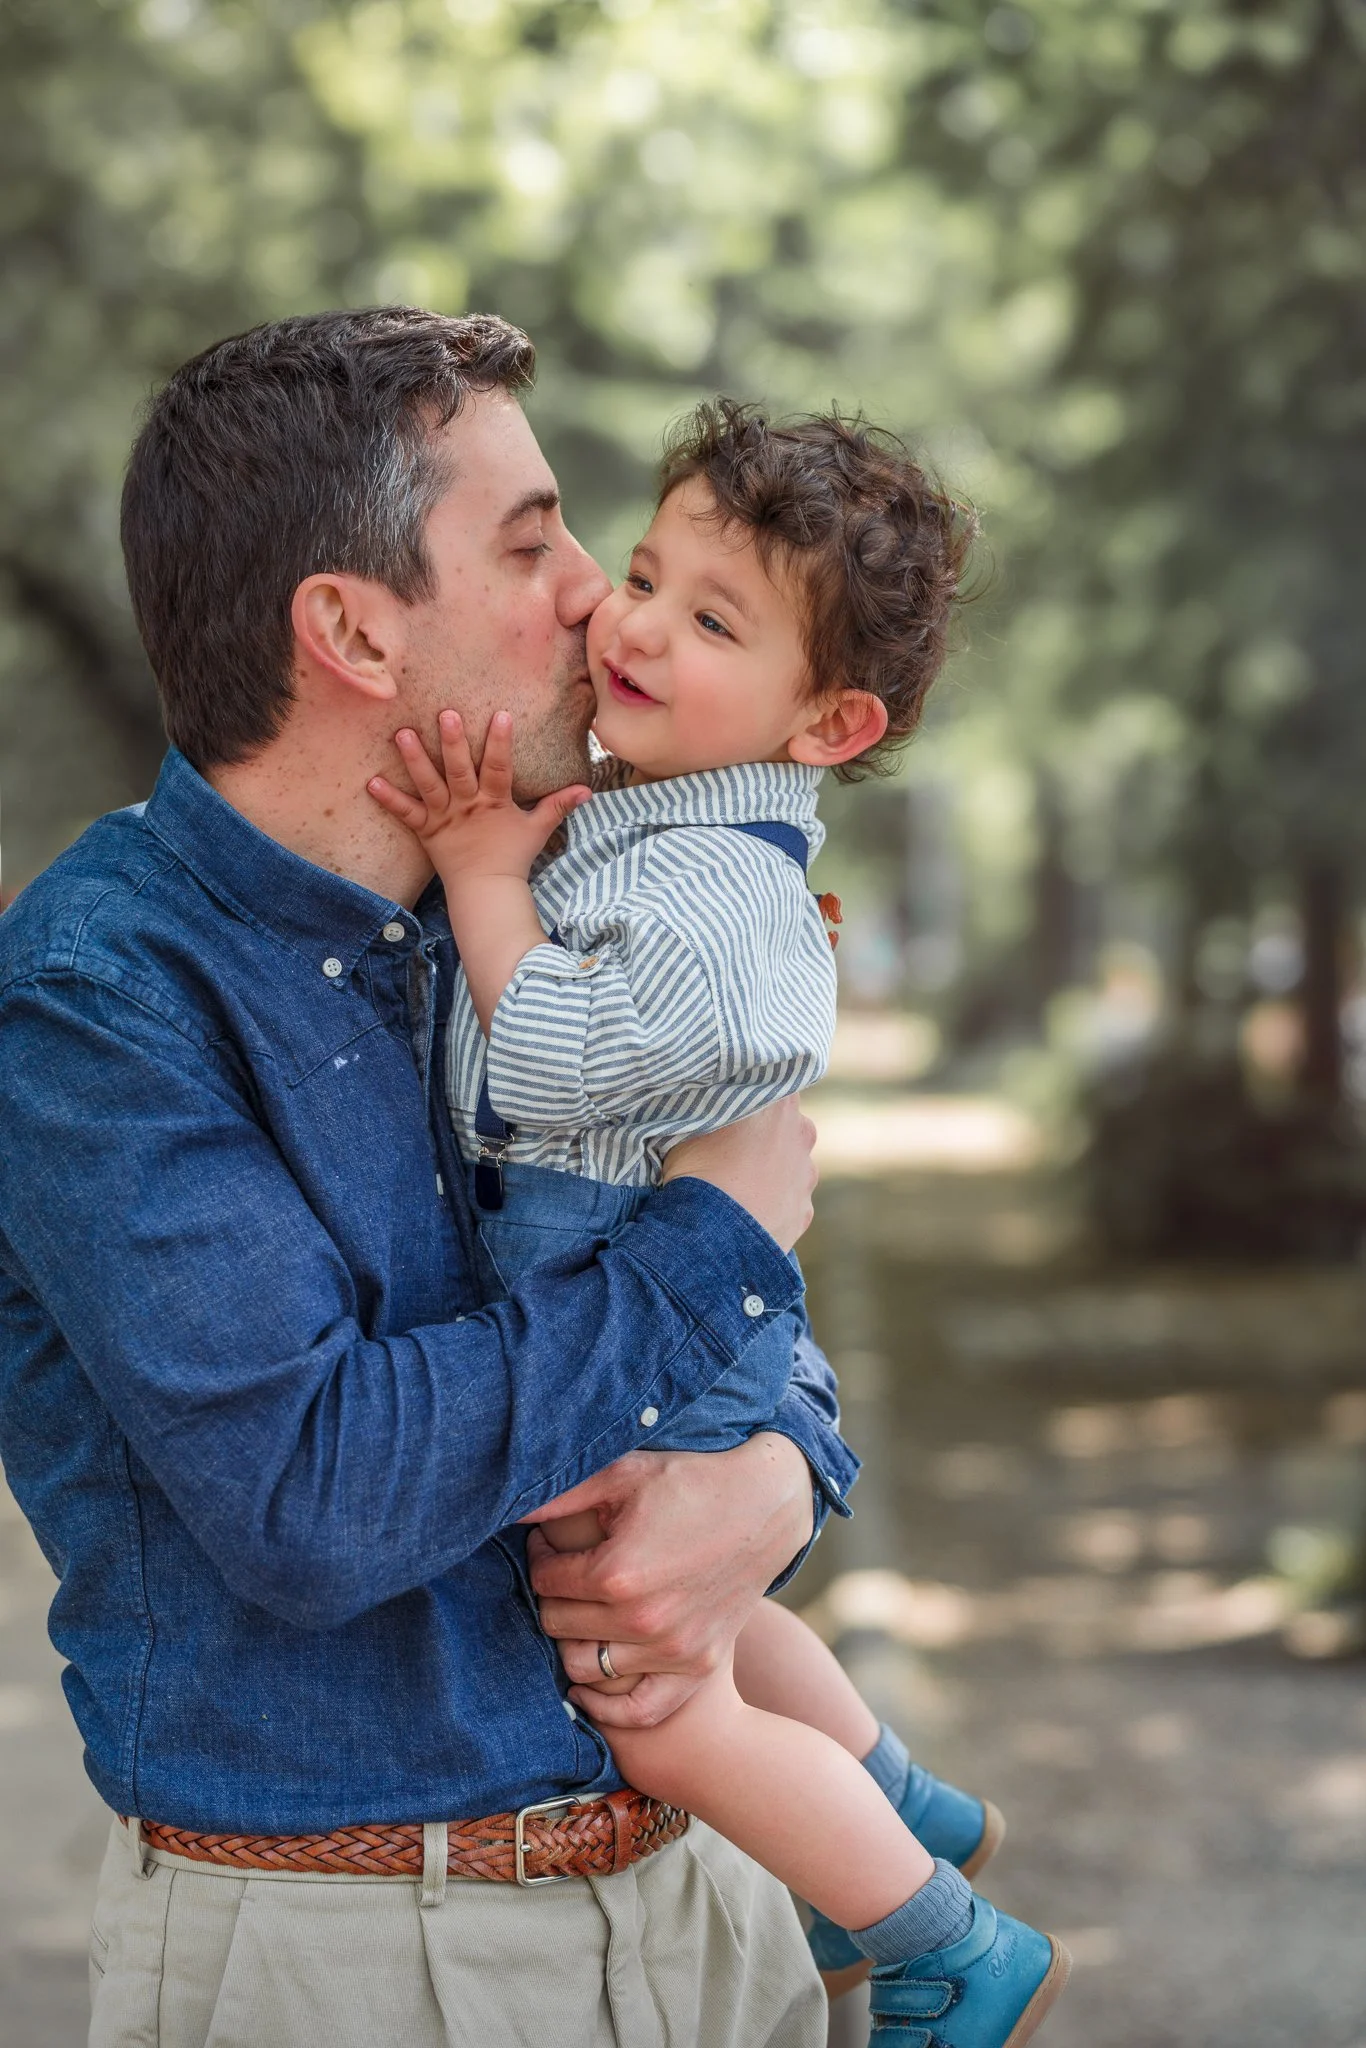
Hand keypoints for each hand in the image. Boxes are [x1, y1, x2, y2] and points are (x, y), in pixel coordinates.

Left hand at [367, 710, 589, 884]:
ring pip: (429, 785)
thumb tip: (587, 790)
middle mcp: (467, 806)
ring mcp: (445, 818)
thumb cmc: (512, 857)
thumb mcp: (538, 829)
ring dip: (415, 760)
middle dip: (452, 743)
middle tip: (444, 713)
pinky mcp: (427, 831)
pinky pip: (406, 814)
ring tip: (402, 734)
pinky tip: (371, 782)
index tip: (500, 714)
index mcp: (494, 802)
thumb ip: (558, 806)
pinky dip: (389, 799)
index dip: (500, 742)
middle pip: (459, 771)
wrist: (486, 891)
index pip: (499, 767)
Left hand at [524, 1433, 814, 1726]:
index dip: (540, 1557)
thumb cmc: (692, 1481)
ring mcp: (673, 1650)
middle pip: (557, 1624)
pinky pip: (639, 1709)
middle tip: (566, 1573)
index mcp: (617, 1573)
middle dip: (552, 1596)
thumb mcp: (626, 1474)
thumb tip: (510, 1507)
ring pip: (584, 1667)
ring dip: (573, 1641)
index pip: (544, 1580)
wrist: (766, 1505)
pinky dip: (606, 1705)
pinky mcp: (698, 1667)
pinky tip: (588, 1683)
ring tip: (582, 1611)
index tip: (551, 1544)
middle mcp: (642, 1620)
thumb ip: (563, 1494)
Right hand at [661, 1095, 816, 1253]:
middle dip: (763, 1132)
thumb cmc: (697, 1171)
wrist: (713, 1237)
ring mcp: (806, 1175)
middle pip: (784, 1123)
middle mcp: (802, 1133)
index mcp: (779, 1102)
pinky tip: (746, 1210)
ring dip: (770, 1169)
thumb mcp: (691, 1123)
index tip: (734, 1102)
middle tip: (730, 1146)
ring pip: (789, 1164)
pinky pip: (788, 1200)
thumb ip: (709, 1105)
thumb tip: (706, 1096)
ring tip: (735, 1185)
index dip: (754, 1091)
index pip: (774, 1081)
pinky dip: (771, 1202)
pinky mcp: (804, 1212)